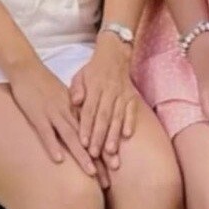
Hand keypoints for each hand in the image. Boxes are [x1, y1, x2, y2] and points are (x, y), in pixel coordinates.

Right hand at [8, 61, 97, 179]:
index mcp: (75, 110)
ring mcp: (53, 114)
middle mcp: (68, 113)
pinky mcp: (38, 115)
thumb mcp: (64, 98)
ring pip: (71, 137)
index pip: (93, 133)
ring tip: (92, 174)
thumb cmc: (45, 85)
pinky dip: (52, 145)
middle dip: (98, 160)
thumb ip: (74, 112)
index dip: (103, 151)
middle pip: (86, 139)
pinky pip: (46, 133)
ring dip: (82, 155)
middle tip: (108, 180)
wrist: (28, 69)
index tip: (113, 169)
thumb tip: (84, 129)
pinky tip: (59, 160)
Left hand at [69, 32, 136, 166]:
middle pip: (104, 116)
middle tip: (95, 154)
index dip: (86, 126)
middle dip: (99, 136)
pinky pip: (133, 111)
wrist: (115, 55)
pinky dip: (131, 122)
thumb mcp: (80, 75)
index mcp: (95, 86)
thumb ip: (76, 89)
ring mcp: (123, 94)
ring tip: (111, 152)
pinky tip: (127, 135)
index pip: (89, 109)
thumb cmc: (93, 71)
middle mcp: (110, 91)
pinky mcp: (133, 97)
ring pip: (118, 117)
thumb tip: (75, 101)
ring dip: (114, 135)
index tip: (83, 143)